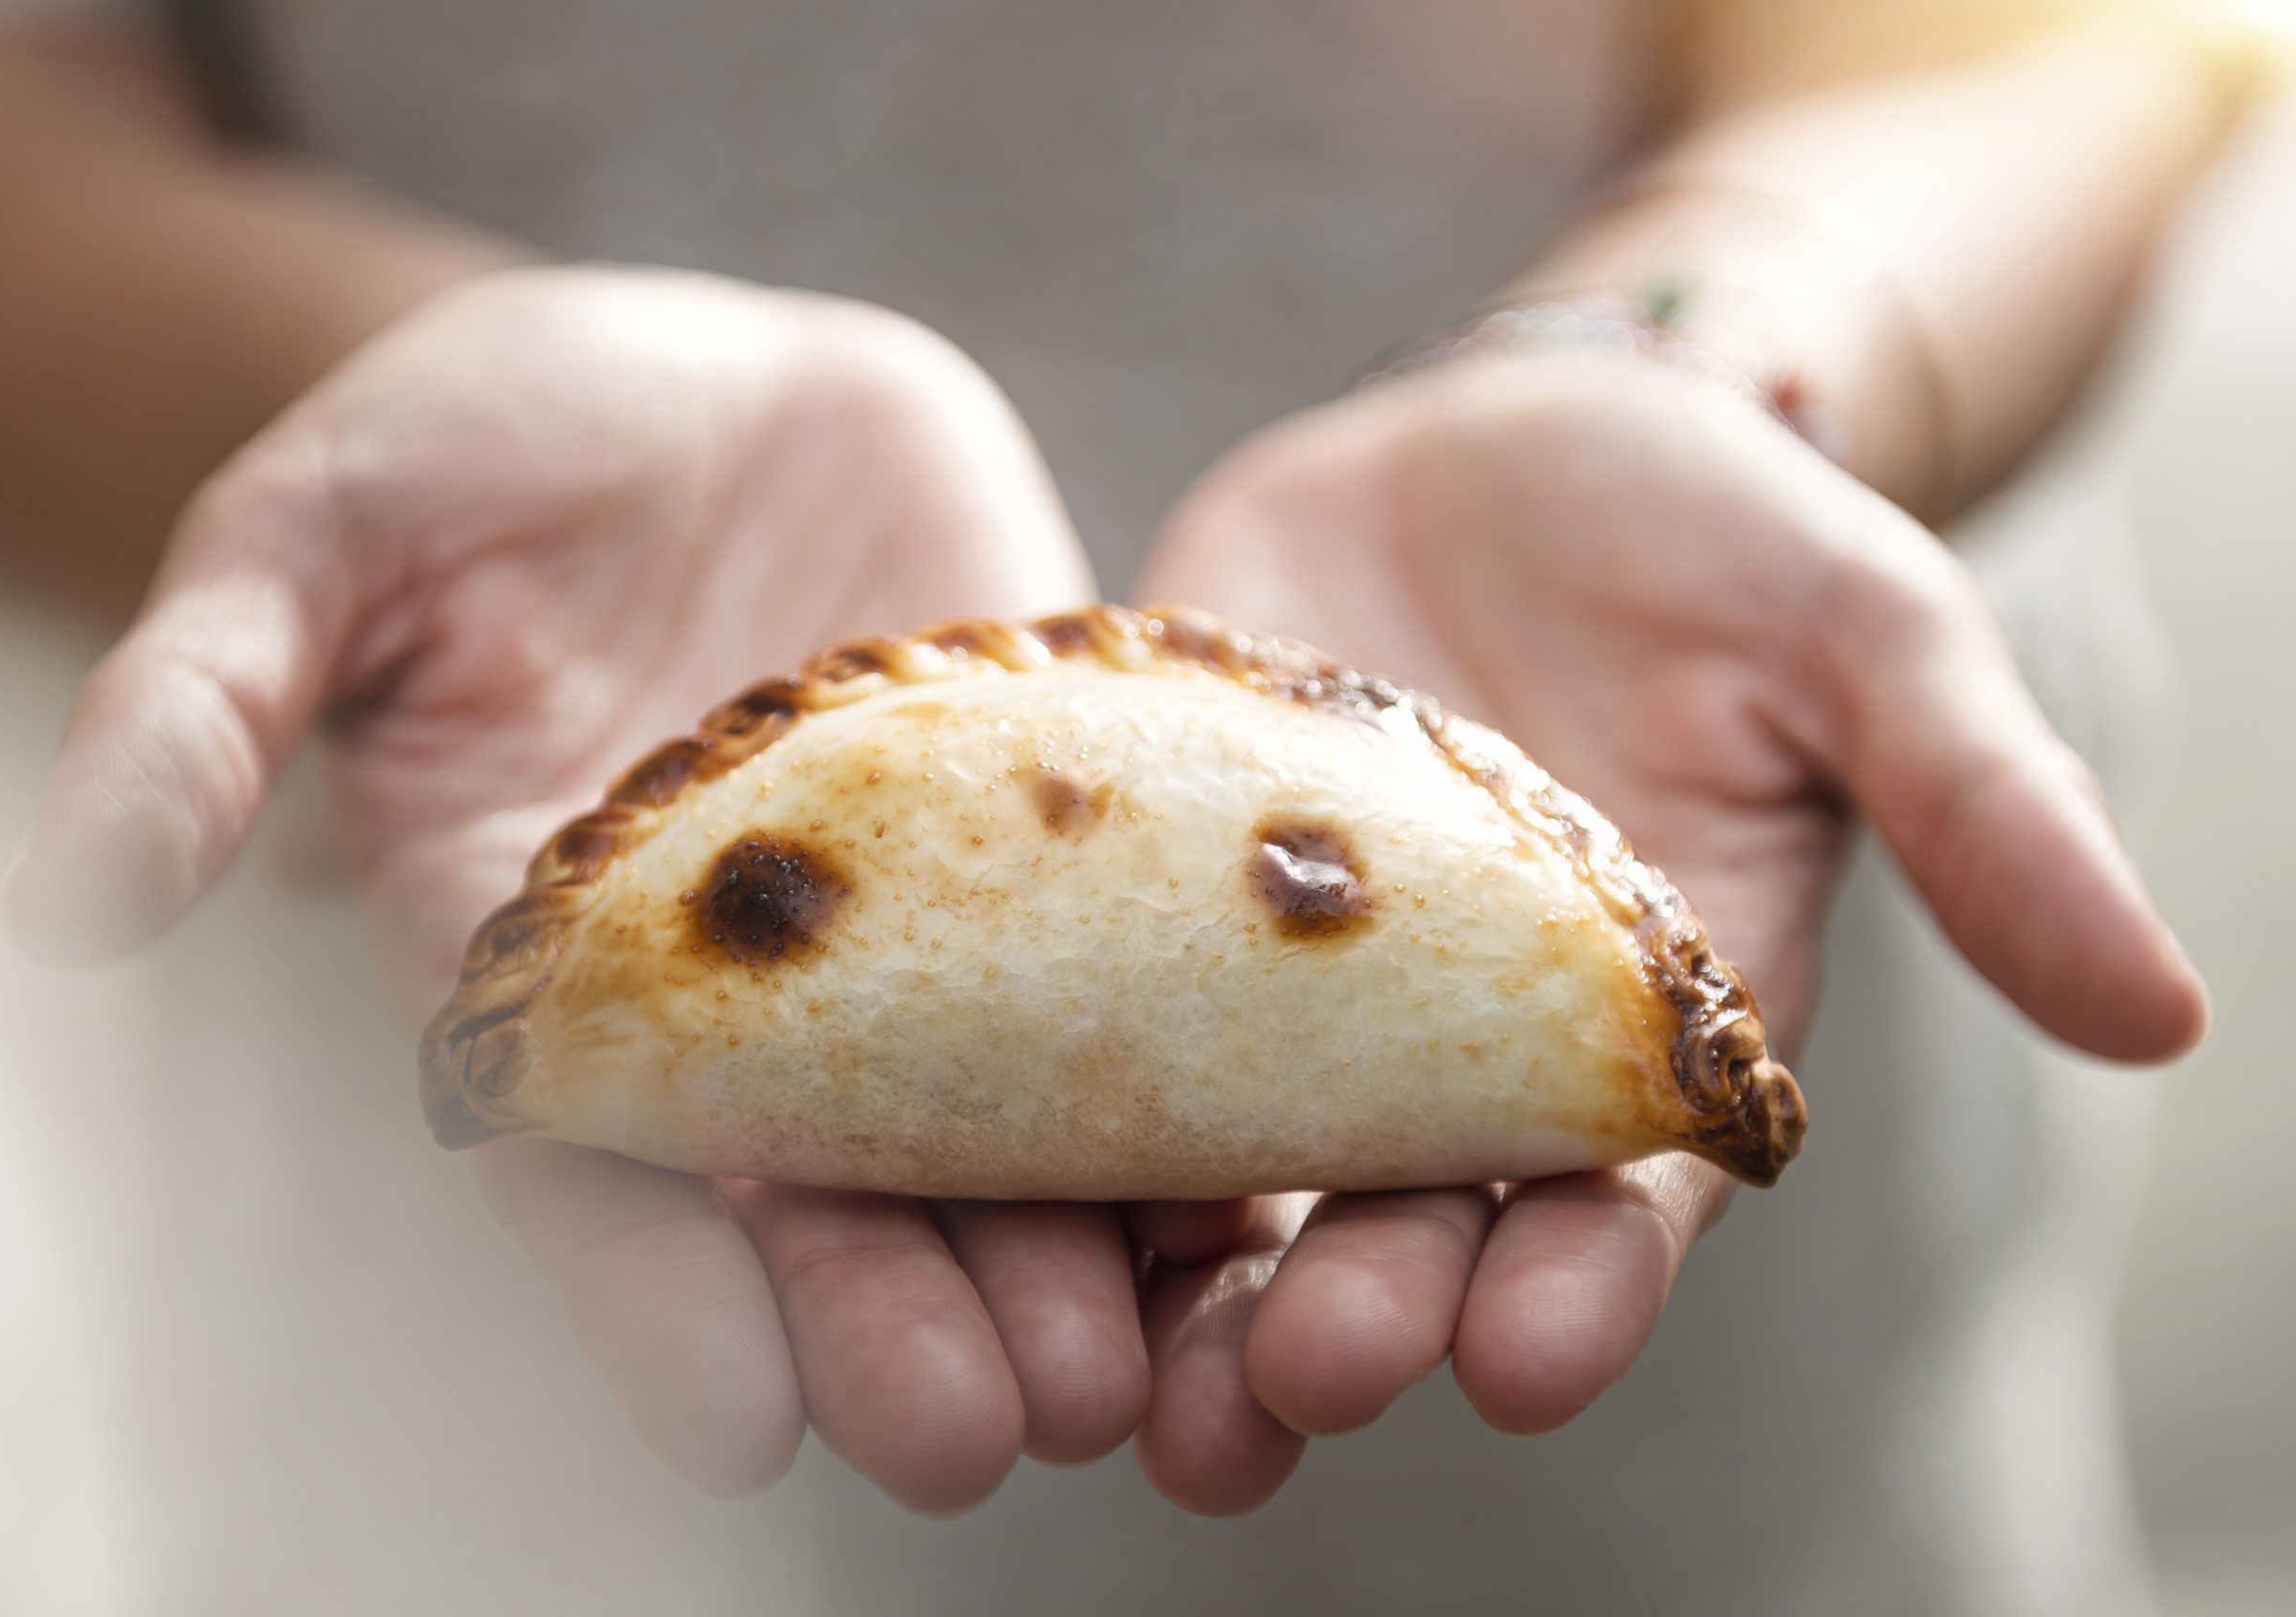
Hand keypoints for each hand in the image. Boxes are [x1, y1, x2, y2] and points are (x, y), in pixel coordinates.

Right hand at [9, 267, 1156, 1509]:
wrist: (701, 378)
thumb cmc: (485, 445)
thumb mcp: (323, 536)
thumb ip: (206, 703)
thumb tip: (62, 894)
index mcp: (557, 978)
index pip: (598, 1186)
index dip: (657, 1306)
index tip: (732, 1427)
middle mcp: (754, 1004)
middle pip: (827, 1208)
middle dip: (896, 1321)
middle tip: (976, 1428)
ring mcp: (932, 941)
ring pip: (1007, 1146)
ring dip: (1075, 1266)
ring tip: (1145, 1366)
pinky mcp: (1072, 857)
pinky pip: (1153, 999)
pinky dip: (1219, 1100)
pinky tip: (1300, 1186)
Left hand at [1130, 351, 2207, 1510]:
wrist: (1493, 440)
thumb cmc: (1706, 531)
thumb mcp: (1862, 635)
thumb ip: (1982, 811)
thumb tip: (2166, 1012)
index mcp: (1631, 1031)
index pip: (1614, 1205)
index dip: (1579, 1287)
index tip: (1533, 1355)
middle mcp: (1442, 1051)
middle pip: (1397, 1225)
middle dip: (1357, 1309)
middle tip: (1298, 1381)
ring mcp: (1275, 990)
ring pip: (1221, 1180)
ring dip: (1172, 1292)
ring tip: (1117, 1385)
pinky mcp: (1135, 905)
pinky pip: (1074, 1026)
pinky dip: (1030, 1113)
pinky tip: (961, 1172)